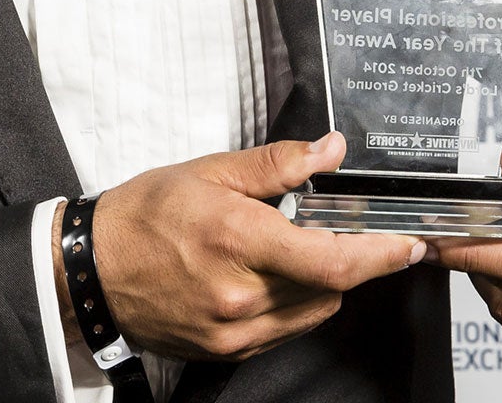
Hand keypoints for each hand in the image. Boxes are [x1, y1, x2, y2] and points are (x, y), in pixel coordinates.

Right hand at [74, 133, 424, 362]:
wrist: (92, 271)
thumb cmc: (146, 215)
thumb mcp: (211, 171)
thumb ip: (278, 164)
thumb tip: (330, 150)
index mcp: (238, 240)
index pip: (332, 260)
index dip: (380, 254)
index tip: (408, 242)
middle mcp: (240, 295)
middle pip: (331, 287)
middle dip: (351, 257)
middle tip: (347, 228)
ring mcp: (234, 331)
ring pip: (314, 310)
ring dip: (325, 280)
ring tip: (298, 247)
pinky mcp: (227, 351)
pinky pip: (287, 329)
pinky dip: (297, 302)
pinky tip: (275, 274)